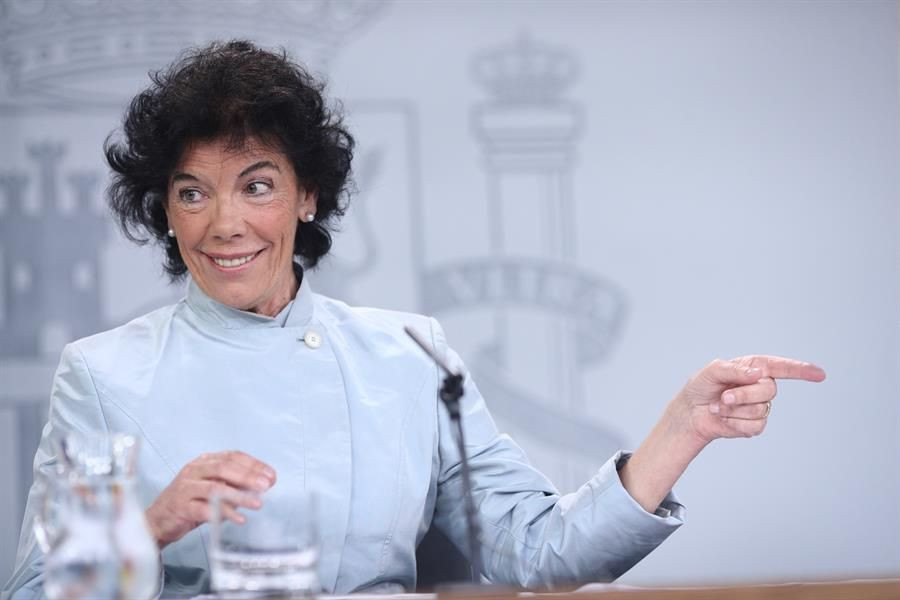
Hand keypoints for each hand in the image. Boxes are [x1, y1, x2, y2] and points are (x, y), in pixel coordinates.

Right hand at [145, 451, 276, 548]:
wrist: (158, 520)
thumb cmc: (189, 502)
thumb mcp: (213, 489)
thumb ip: (234, 485)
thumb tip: (263, 486)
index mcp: (204, 461)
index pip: (233, 456)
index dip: (254, 465)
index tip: (271, 476)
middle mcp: (194, 470)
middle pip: (224, 468)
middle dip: (248, 476)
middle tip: (266, 486)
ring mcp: (186, 488)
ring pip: (214, 488)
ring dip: (239, 495)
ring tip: (257, 504)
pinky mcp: (180, 507)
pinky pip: (204, 509)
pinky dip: (223, 513)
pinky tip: (238, 519)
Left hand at [670, 355, 826, 445]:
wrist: (690, 413)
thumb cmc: (701, 387)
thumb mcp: (712, 371)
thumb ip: (733, 369)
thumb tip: (757, 373)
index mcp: (754, 368)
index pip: (782, 367)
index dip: (801, 370)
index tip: (819, 374)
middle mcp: (760, 386)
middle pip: (769, 390)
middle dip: (743, 395)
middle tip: (723, 397)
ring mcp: (760, 406)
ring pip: (760, 409)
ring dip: (734, 410)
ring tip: (719, 406)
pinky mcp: (755, 424)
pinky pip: (754, 425)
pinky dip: (734, 423)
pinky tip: (724, 418)